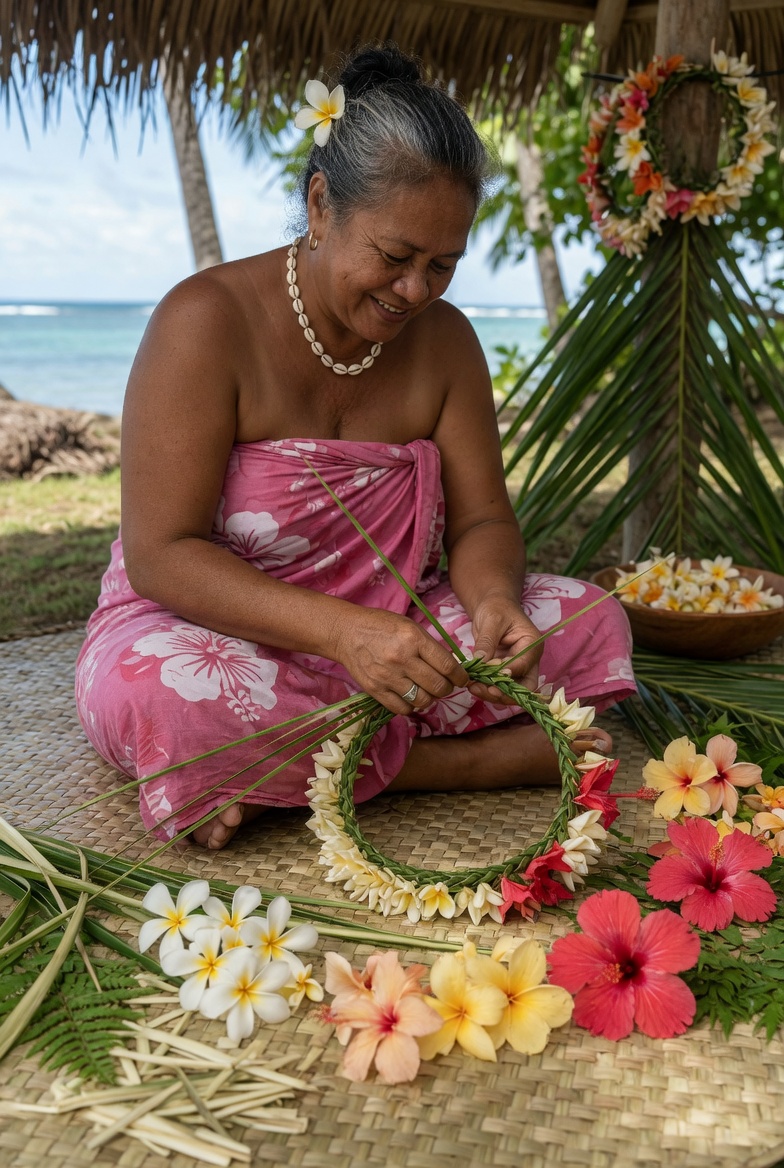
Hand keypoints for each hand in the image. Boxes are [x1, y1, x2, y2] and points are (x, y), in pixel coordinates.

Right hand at [333, 607, 469, 714]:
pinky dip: (411, 706)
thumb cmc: (381, 626)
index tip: (462, 680)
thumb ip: (429, 646)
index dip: (460, 677)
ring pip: (422, 700)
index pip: (447, 665)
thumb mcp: (409, 626)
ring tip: (426, 691)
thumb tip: (451, 667)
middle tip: (444, 686)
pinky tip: (410, 696)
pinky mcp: (375, 689)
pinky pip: (402, 708)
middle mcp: (402, 658)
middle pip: (438, 686)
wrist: (347, 632)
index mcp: (414, 639)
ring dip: (430, 699)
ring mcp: (387, 676)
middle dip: (447, 689)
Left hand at [467, 596, 542, 705]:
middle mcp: (529, 660)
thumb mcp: (492, 619)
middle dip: (505, 693)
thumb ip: (487, 641)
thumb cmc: (496, 608)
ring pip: (512, 691)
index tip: (493, 680)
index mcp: (531, 644)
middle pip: (525, 686)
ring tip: (473, 687)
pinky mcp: (505, 673)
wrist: (492, 607)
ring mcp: (517, 668)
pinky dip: (487, 689)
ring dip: (493, 693)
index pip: (525, 665)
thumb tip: (481, 662)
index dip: (510, 674)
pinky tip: (472, 685)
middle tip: (483, 689)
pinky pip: (500, 687)